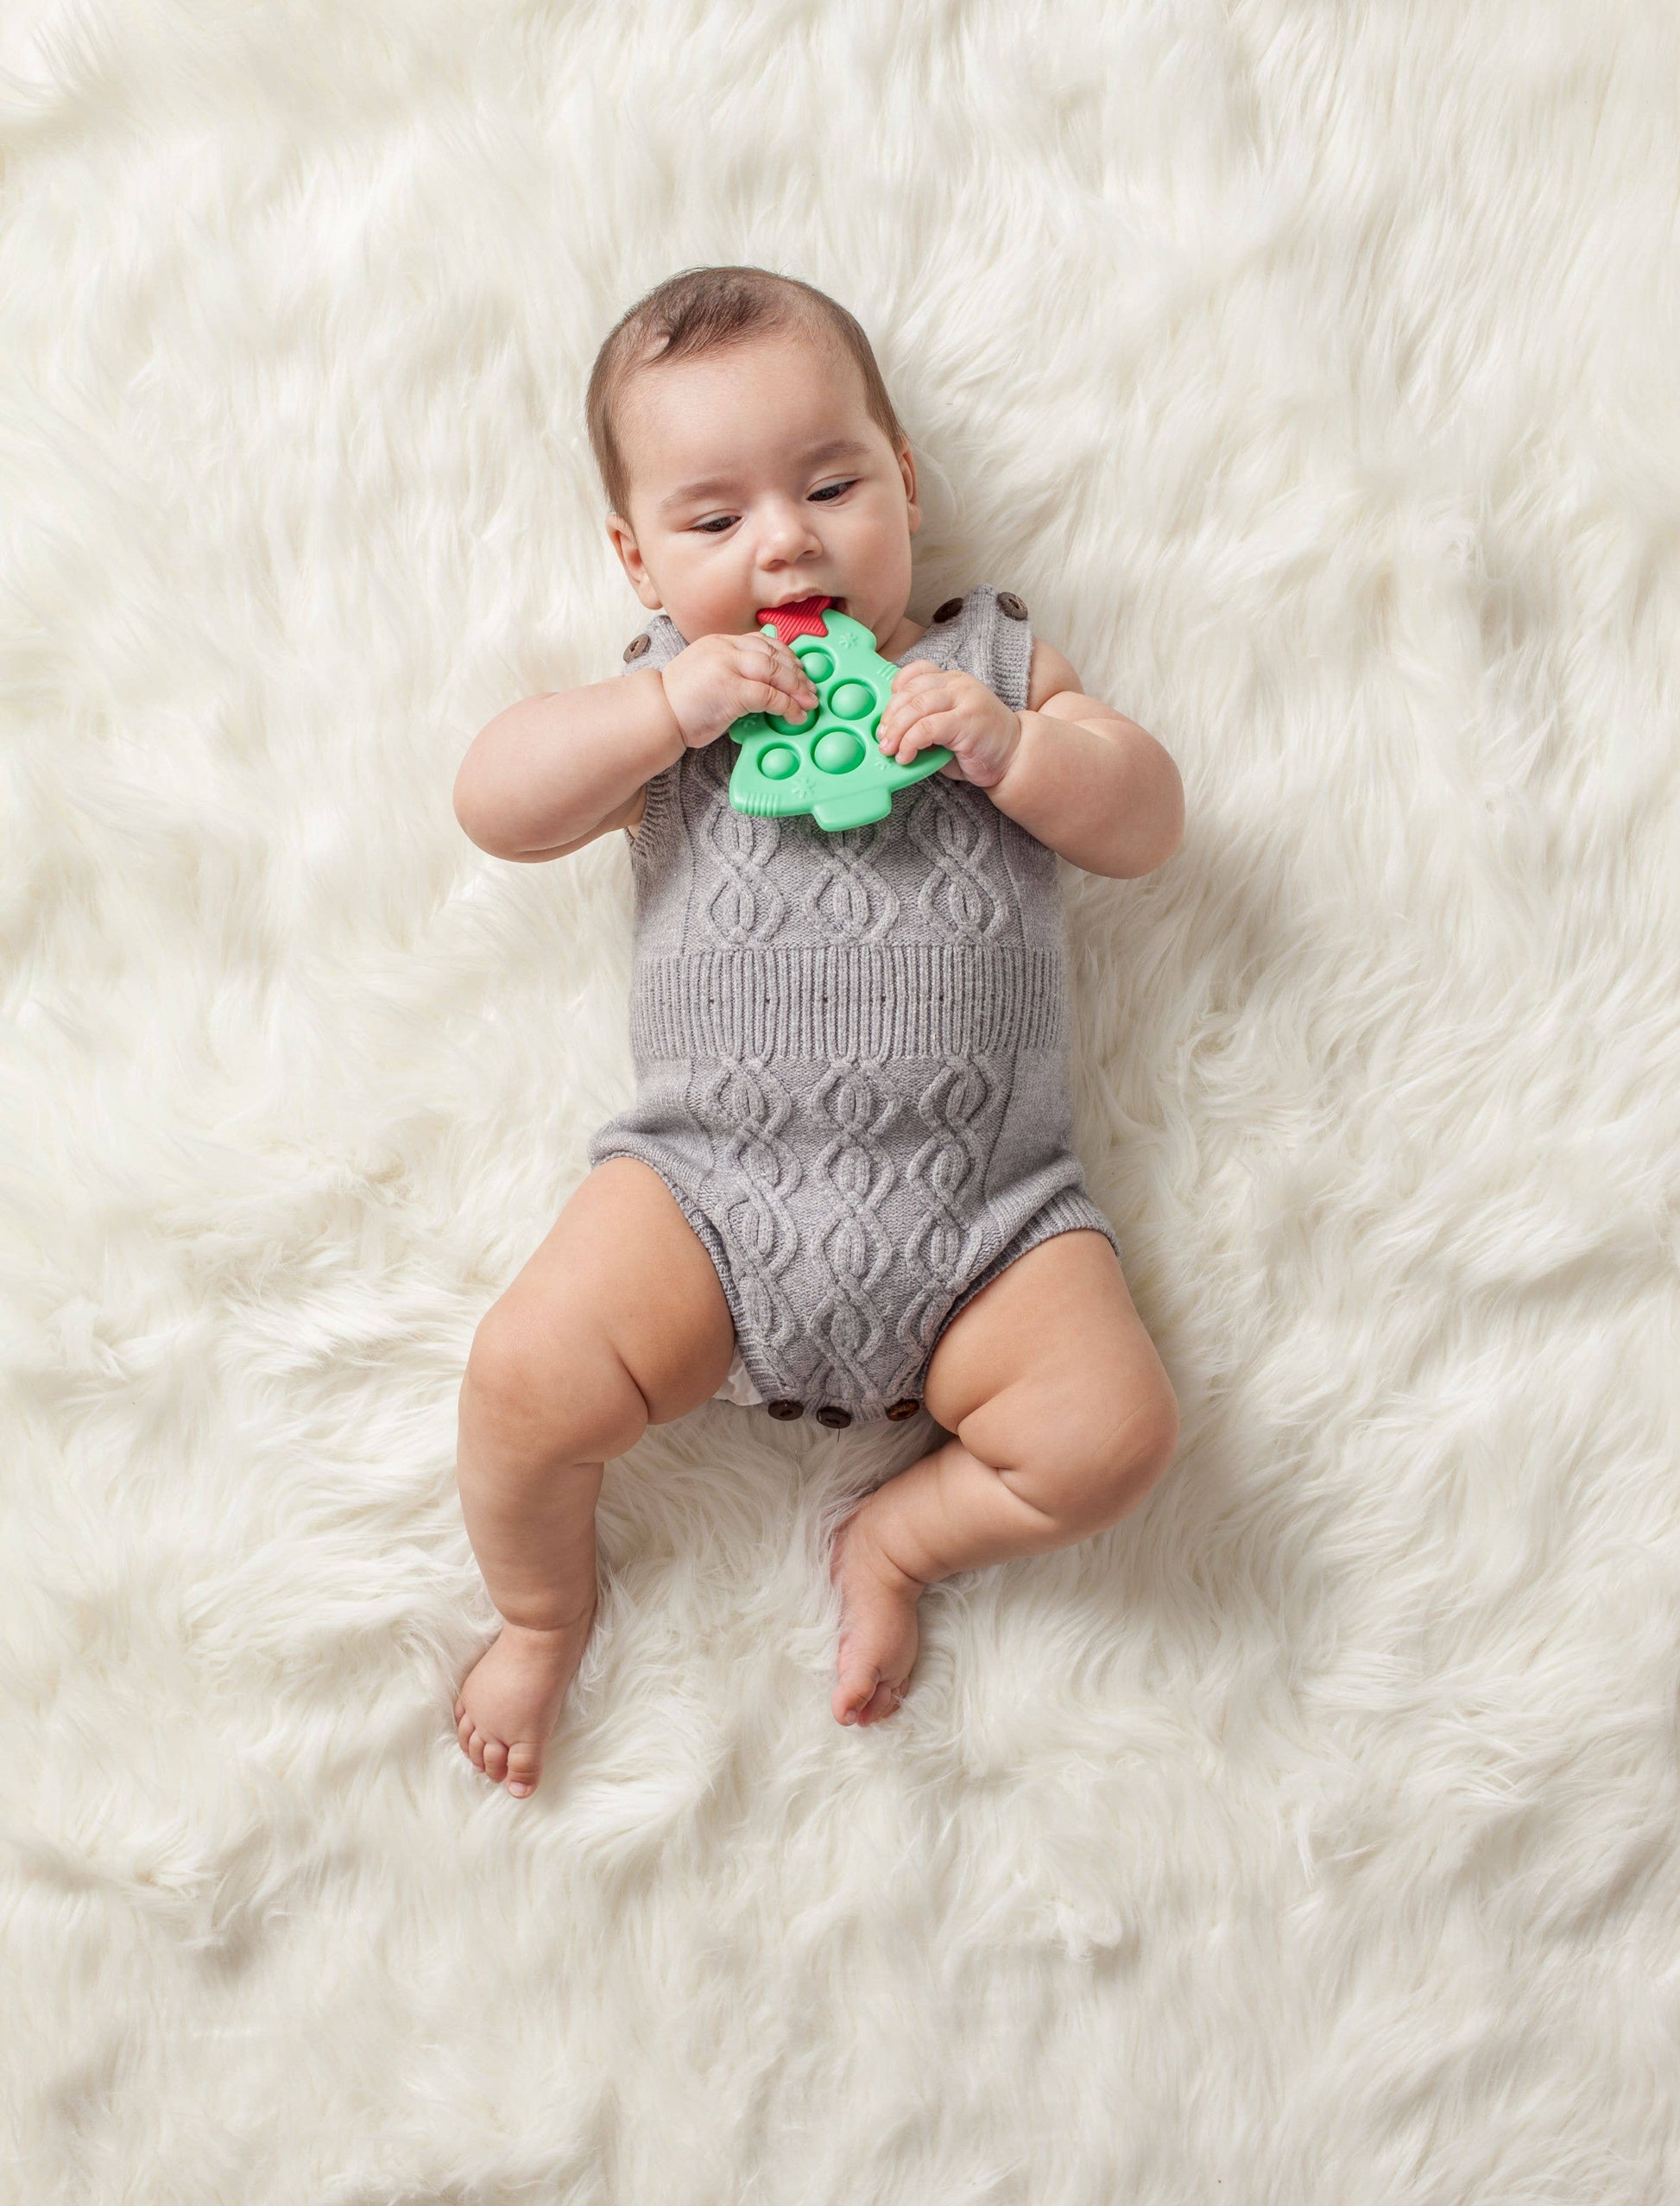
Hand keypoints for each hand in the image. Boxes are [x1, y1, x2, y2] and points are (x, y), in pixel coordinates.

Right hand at [658, 630, 818, 749]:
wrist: (657, 715)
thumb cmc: (679, 702)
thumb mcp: (705, 673)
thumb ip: (730, 669)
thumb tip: (761, 682)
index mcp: (719, 642)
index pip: (761, 641)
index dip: (785, 656)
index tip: (798, 670)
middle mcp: (725, 649)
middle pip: (773, 654)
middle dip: (797, 672)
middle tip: (810, 688)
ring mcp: (728, 667)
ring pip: (775, 671)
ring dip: (797, 688)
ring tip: (809, 702)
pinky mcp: (732, 690)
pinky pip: (770, 695)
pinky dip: (788, 706)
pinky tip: (795, 716)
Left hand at [875, 661, 1022, 789]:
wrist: (1014, 757)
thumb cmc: (978, 746)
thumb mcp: (945, 727)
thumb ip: (922, 722)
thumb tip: (889, 732)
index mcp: (952, 680)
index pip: (916, 671)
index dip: (895, 691)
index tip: (886, 716)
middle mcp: (958, 684)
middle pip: (911, 691)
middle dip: (890, 717)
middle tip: (882, 739)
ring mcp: (965, 699)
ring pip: (917, 707)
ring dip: (897, 731)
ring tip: (890, 750)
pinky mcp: (967, 720)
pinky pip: (928, 727)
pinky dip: (911, 742)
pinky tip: (907, 756)